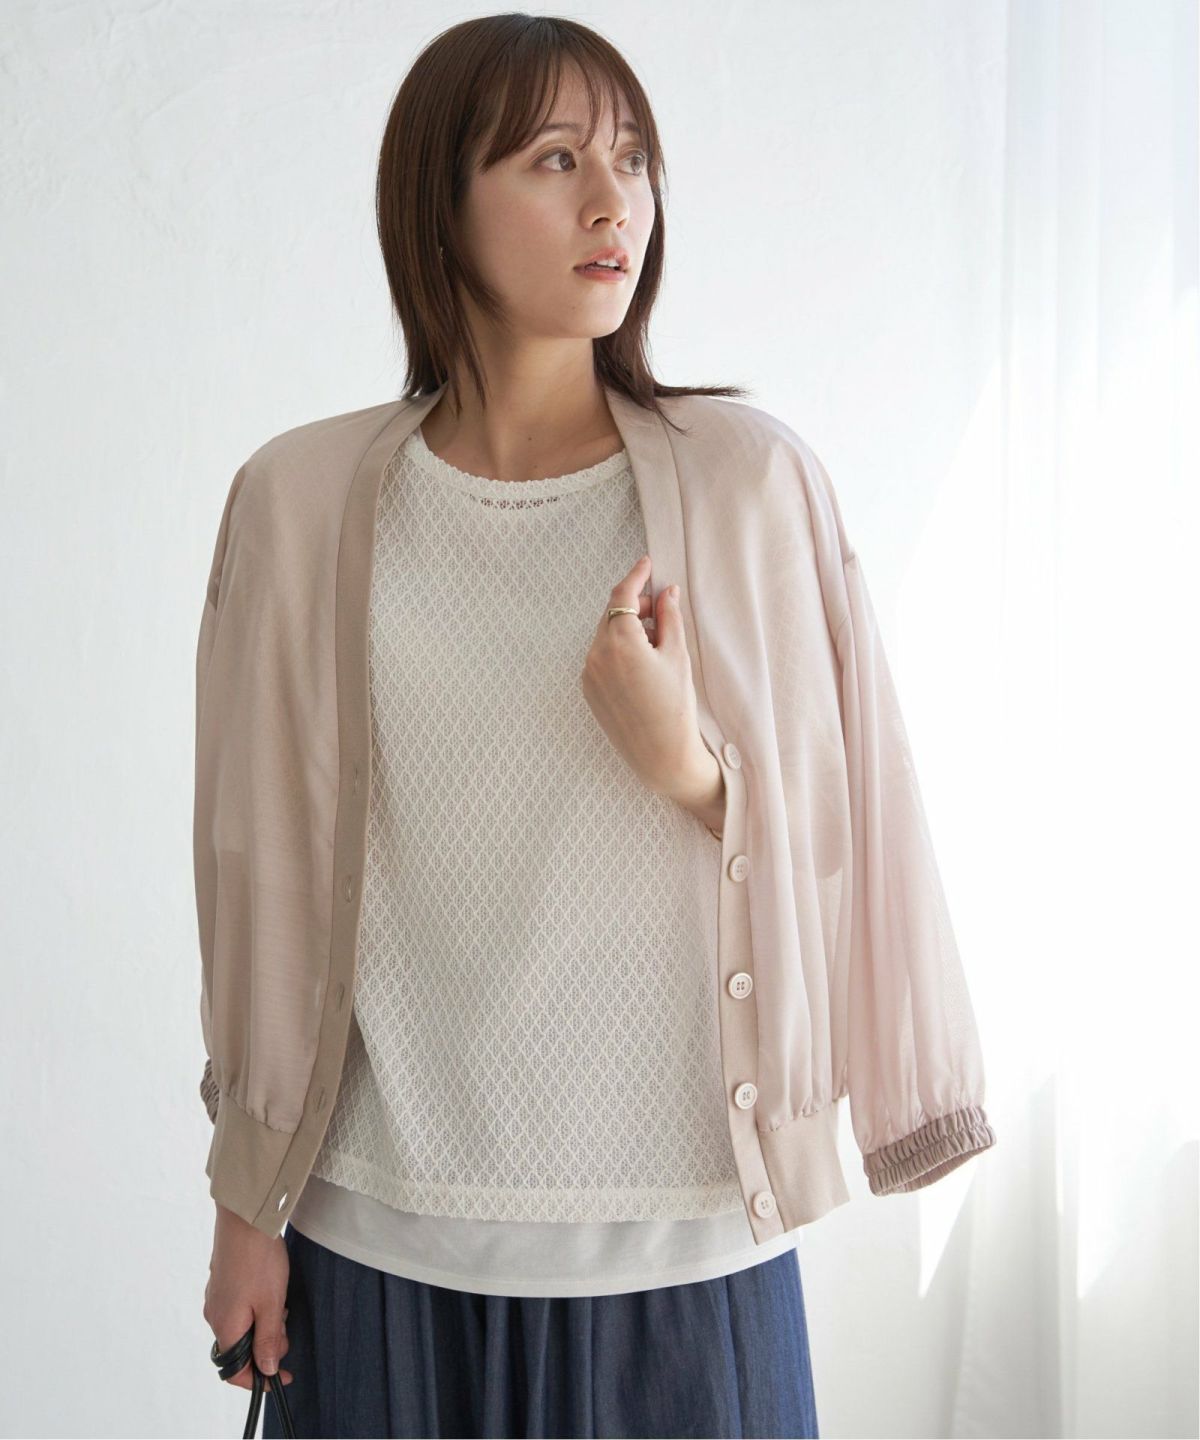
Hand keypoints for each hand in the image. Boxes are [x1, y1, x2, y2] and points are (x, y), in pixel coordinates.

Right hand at [204, 1203, 293, 1393]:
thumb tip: (267, 1370)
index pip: (235, 1370)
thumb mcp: (271, 1304)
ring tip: (282, 1303)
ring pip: (241, 1324)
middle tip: (288, 1328)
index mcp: (224, 1327)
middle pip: (240, 1346)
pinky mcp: (222, 1279)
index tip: (285, 1375)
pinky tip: (271, 1289)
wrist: (245, 1217)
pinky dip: (256, 1307)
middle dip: (266, 1345)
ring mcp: (216, 1295)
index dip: (260, 1379)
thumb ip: (268, 1340)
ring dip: (263, 1323)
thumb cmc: (259, 1261)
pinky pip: (239, 1306)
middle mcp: (214, 1314)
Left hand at [580, 555, 715, 802]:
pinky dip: (617, 650)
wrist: (663, 756)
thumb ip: (669, 618)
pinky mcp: (589, 690)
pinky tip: (642, 663)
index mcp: (619, 643)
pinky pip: (601, 657)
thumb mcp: (677, 656)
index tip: (646, 564)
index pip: (622, 596)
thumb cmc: (676, 707)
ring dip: (626, 629)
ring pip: (605, 636)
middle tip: (660, 608)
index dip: (636, 576)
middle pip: (611, 615)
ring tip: (655, 641)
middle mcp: (596, 656)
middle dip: (634, 606)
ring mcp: (589, 675)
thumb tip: (666, 592)